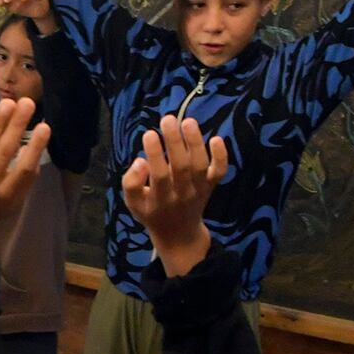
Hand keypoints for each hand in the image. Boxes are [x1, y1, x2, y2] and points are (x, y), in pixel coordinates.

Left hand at [0, 97, 51, 254]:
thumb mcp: (13, 202)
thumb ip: (24, 178)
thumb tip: (33, 147)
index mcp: (8, 194)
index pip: (25, 168)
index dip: (36, 147)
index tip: (45, 126)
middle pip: (5, 152)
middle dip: (17, 125)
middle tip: (27, 102)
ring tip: (8, 103)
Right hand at [121, 115, 229, 277]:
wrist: (179, 234)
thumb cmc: (152, 212)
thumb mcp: (133, 203)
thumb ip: (131, 183)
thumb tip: (140, 161)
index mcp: (160, 200)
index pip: (159, 176)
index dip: (155, 154)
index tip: (149, 133)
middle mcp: (182, 195)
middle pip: (181, 167)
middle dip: (174, 142)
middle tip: (167, 119)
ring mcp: (199, 190)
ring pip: (200, 165)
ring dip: (195, 143)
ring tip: (187, 121)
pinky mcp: (211, 185)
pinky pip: (220, 172)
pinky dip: (221, 156)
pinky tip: (216, 138)